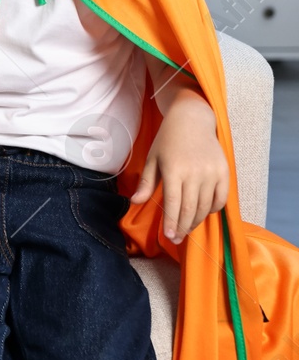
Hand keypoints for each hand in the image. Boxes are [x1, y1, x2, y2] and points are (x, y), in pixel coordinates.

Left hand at [130, 94, 228, 243]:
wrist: (192, 120)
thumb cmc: (168, 140)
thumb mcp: (152, 159)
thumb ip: (147, 183)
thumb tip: (135, 202)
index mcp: (174, 170)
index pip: (174, 204)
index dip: (171, 223)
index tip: (169, 237)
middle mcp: (195, 173)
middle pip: (190, 209)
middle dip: (183, 227)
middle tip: (176, 239)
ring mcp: (212, 173)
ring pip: (205, 207)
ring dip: (196, 221)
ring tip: (186, 228)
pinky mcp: (225, 172)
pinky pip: (221, 199)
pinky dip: (212, 209)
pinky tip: (202, 213)